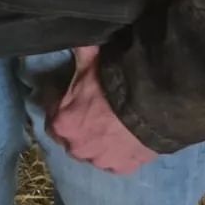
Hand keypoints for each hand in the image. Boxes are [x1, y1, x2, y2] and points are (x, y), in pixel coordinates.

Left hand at [46, 45, 158, 174]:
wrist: (151, 106)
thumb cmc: (113, 83)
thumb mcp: (90, 61)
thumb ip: (78, 52)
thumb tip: (73, 37)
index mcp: (62, 123)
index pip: (52, 114)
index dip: (61, 103)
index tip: (71, 95)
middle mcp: (76, 147)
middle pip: (71, 137)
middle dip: (78, 125)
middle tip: (92, 110)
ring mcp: (100, 160)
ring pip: (93, 151)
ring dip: (97, 141)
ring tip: (110, 125)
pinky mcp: (122, 167)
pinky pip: (114, 161)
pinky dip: (117, 152)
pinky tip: (125, 138)